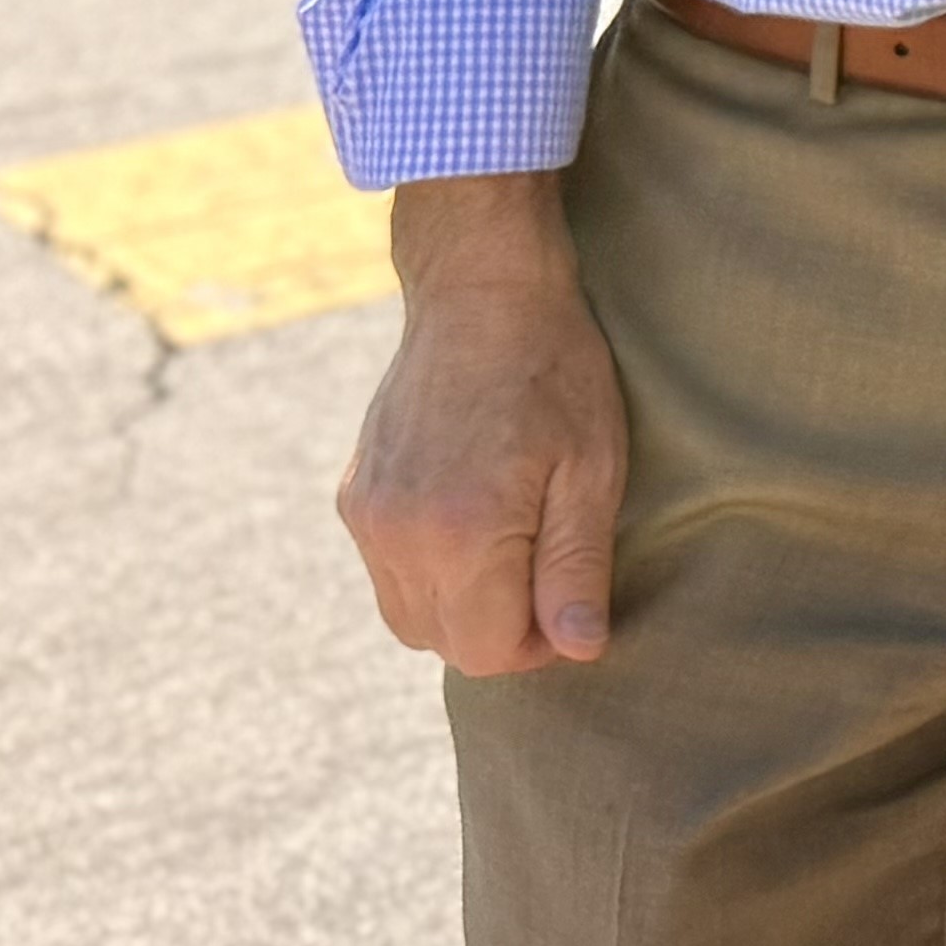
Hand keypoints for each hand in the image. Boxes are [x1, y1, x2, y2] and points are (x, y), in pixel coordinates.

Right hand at [336, 173, 627, 673]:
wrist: (480, 293)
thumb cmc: (554, 373)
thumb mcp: (592, 468)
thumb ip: (576, 566)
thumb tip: (576, 650)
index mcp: (460, 534)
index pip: (488, 652)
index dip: (539, 645)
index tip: (571, 599)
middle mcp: (396, 536)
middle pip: (445, 642)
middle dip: (502, 628)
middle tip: (552, 569)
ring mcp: (366, 517)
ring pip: (410, 615)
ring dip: (463, 604)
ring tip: (516, 541)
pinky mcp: (353, 496)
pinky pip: (388, 573)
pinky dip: (431, 572)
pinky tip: (475, 518)